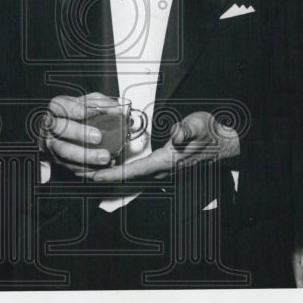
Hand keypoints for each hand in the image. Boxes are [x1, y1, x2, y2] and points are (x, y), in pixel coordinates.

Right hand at [39, 92, 114, 176]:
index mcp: (57, 109)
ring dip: (85, 155)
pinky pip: (70, 165)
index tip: (90, 112)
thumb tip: (117, 109)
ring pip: (64, 151)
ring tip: (104, 156)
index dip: (75, 109)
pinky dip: (87, 167)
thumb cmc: (78, 114)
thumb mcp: (89, 102)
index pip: (61, 106)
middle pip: (59, 128)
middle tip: (98, 137)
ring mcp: (52, 144)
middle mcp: (51, 126)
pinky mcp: (57, 159)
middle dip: (79, 133)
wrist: (67, 130)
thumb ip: (102, 103)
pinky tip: (100, 165)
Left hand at [89, 110, 239, 182]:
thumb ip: (186, 130)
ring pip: (130, 177)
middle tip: (79, 171)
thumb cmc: (210, 132)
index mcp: (166, 161)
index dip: (111, 173)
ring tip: (87, 169)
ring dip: (109, 174)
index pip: (133, 171)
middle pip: (126, 178)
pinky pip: (136, 173)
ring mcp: (162, 171)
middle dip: (103, 176)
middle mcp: (162, 171)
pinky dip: (119, 171)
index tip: (92, 175)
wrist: (223, 143)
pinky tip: (109, 164)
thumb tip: (176, 134)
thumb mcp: (199, 125)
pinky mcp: (162, 168)